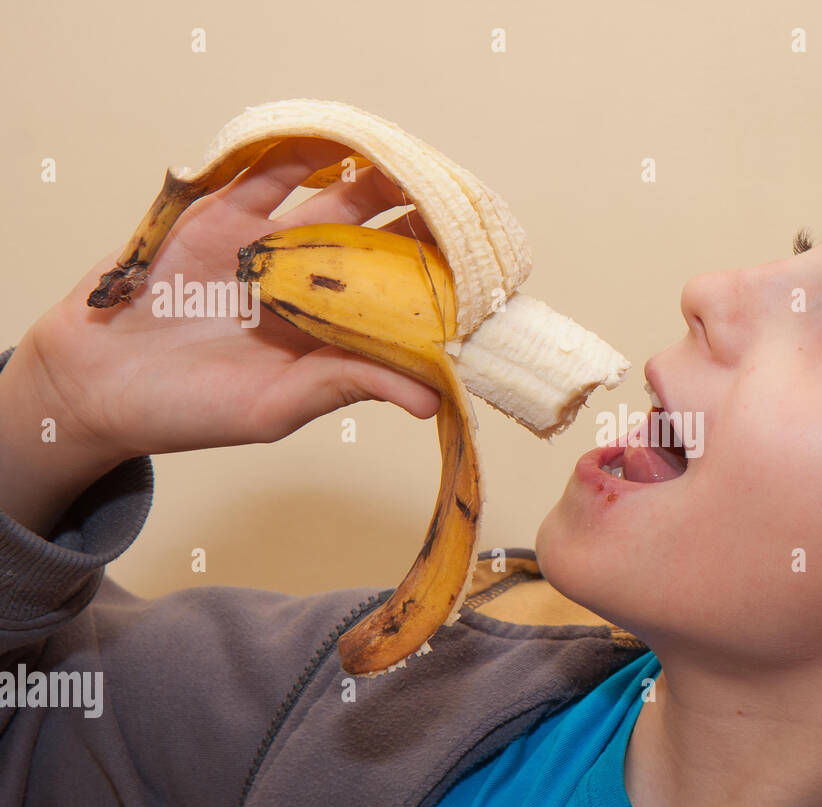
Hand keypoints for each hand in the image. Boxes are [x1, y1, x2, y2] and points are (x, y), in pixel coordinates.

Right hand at [24, 138, 444, 462]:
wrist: (95, 384)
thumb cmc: (190, 410)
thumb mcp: (276, 408)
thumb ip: (347, 385)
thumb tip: (432, 397)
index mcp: (333, 331)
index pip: (402, 298)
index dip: (440, 280)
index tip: (484, 270)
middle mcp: (311, 282)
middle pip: (380, 237)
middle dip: (420, 218)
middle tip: (460, 203)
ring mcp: (269, 244)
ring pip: (336, 195)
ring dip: (374, 174)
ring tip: (414, 162)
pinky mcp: (222, 216)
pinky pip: (268, 173)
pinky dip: (302, 151)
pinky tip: (340, 140)